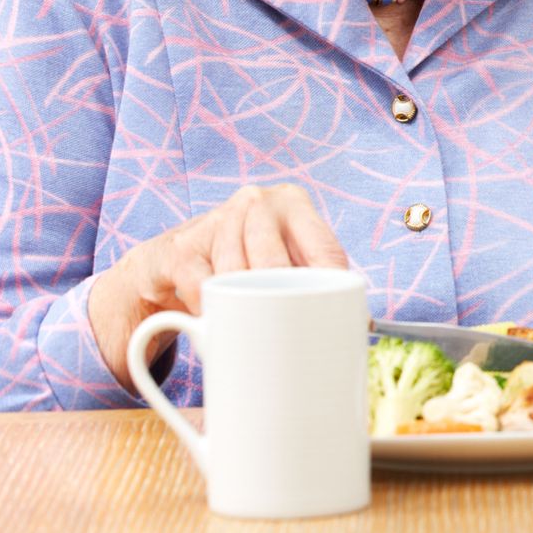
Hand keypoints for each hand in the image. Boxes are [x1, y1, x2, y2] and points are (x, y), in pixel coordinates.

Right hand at [89, 184, 349, 386]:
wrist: (172, 259)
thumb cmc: (245, 261)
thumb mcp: (284, 259)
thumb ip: (317, 280)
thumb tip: (360, 325)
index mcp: (295, 204)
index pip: (326, 252)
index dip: (332, 291)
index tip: (336, 323)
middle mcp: (258, 203)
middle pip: (278, 266)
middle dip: (279, 303)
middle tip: (282, 330)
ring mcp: (218, 219)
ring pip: (238, 279)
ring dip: (240, 309)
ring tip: (244, 324)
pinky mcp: (183, 247)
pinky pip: (204, 291)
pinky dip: (210, 313)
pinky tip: (213, 317)